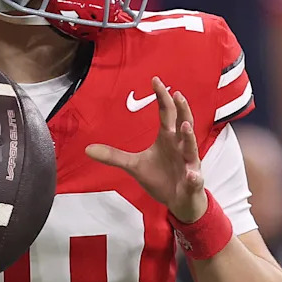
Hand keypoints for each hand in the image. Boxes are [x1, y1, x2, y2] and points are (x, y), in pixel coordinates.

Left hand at [85, 76, 207, 222]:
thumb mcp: (134, 165)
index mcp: (167, 138)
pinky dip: (194, 177)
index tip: (155, 80)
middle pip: (183, 123)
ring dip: (189, 137)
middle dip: (182, 109)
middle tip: (177, 94)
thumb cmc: (161, 177)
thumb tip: (87, 149)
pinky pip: (195, 179)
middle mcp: (180, 146)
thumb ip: (114, 156)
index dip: (162, 97)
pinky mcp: (193, 182)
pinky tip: (192, 175)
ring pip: (191, 148)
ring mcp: (189, 163)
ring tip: (184, 127)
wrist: (179, 201)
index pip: (167, 113)